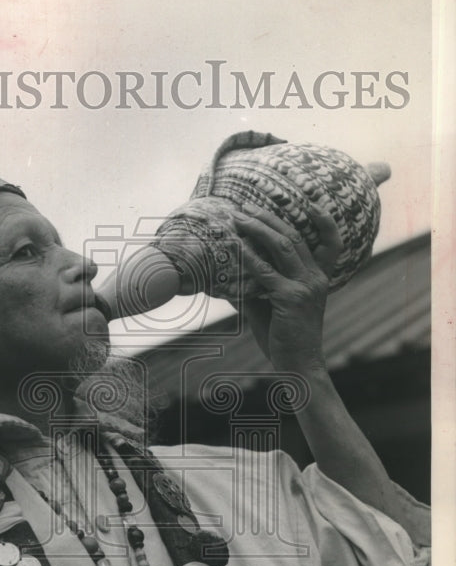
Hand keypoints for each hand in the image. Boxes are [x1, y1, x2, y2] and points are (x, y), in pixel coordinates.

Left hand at [232, 204, 342, 372]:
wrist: (297, 365)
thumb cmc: (285, 337)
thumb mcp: (274, 306)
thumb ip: (260, 286)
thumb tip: (234, 271)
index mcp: (320, 278)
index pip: (331, 242)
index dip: (324, 220)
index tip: (311, 201)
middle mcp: (316, 278)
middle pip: (296, 236)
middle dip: (270, 218)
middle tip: (247, 207)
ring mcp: (305, 287)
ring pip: (283, 246)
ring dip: (258, 229)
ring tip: (239, 219)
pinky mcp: (290, 298)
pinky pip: (265, 271)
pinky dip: (248, 256)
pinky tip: (234, 246)